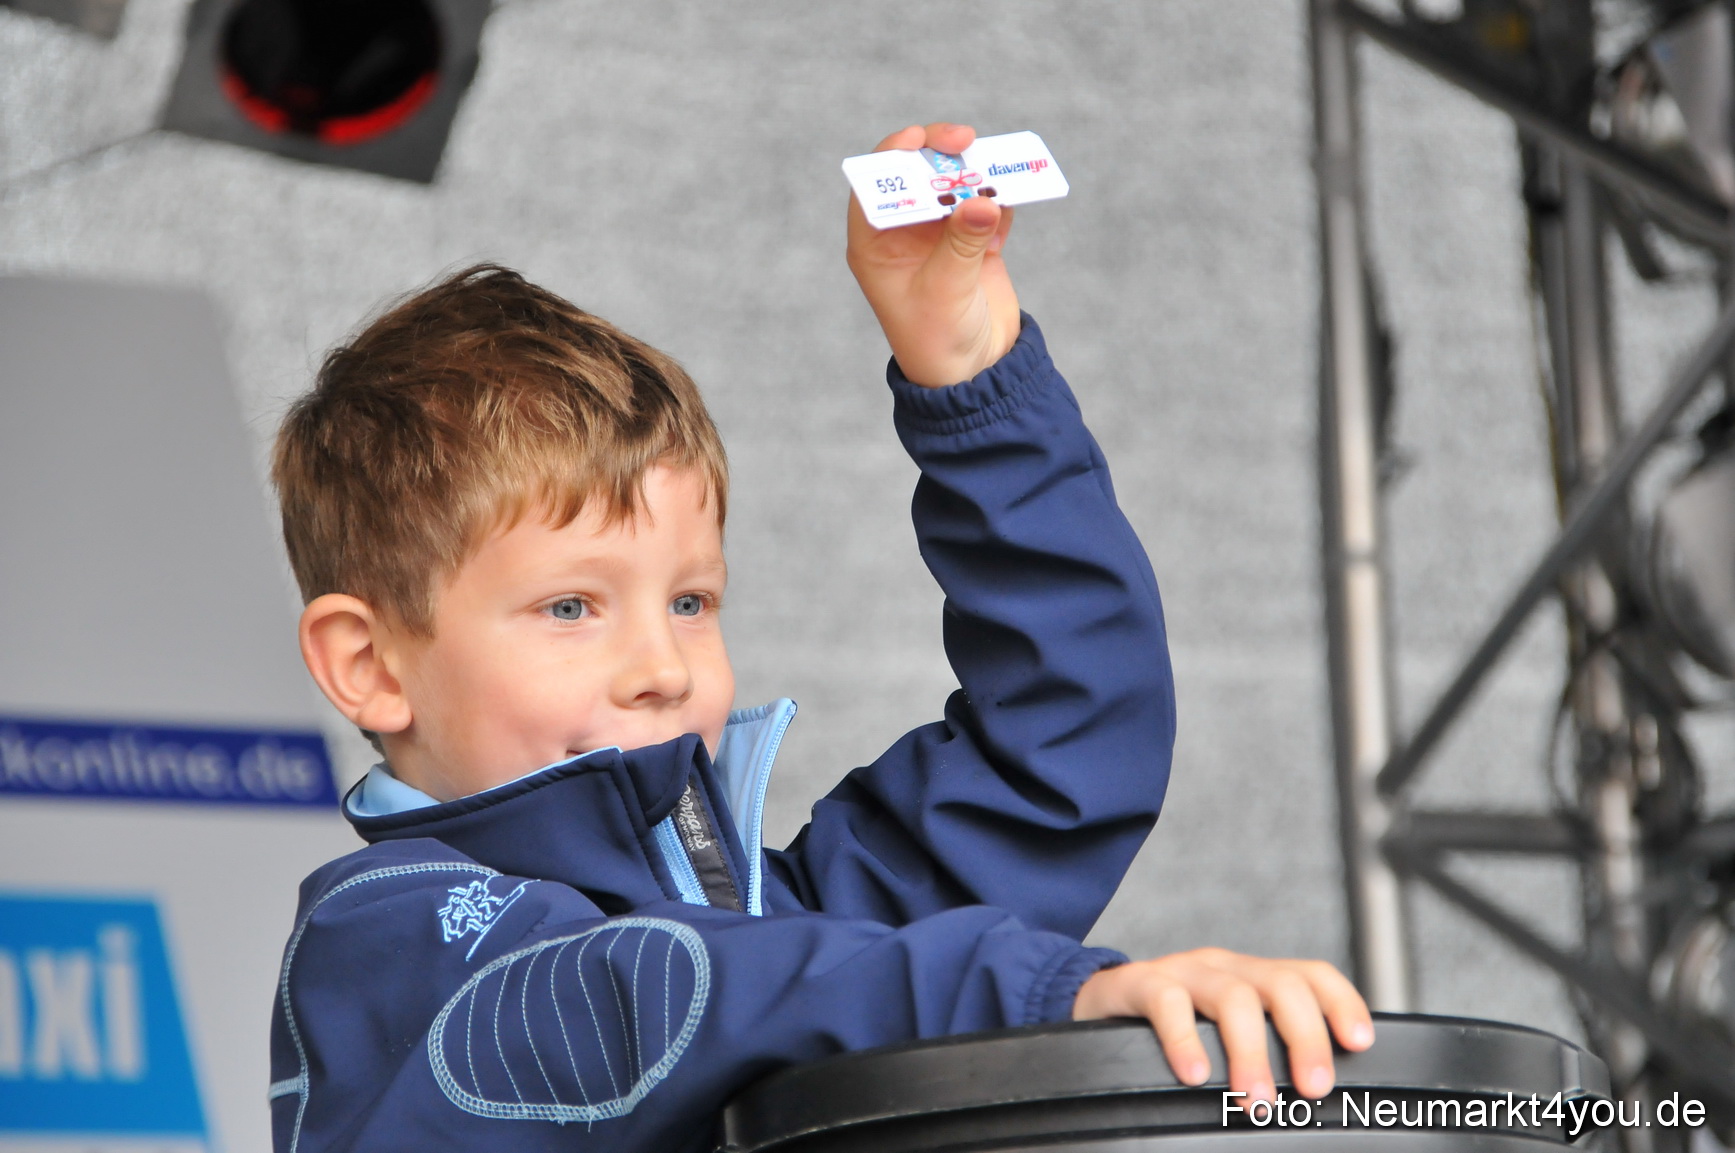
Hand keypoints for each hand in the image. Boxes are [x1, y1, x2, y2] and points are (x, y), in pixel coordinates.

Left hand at [846, 122, 1019, 387]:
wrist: (976, 372)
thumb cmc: (938, 338)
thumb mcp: (946, 289)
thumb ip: (962, 242)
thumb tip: (982, 200)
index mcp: (876, 244)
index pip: (875, 186)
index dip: (894, 155)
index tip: (921, 139)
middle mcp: (905, 234)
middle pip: (918, 175)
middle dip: (941, 156)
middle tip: (966, 142)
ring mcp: (940, 236)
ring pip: (956, 185)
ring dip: (976, 173)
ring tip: (997, 170)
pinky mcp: (974, 242)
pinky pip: (987, 204)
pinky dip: (1000, 199)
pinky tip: (1008, 208)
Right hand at [1072, 948, 1372, 1101]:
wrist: (1094, 1006)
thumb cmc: (1169, 1030)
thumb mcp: (1224, 1035)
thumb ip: (1264, 1052)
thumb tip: (1310, 1101)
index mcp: (1252, 978)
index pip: (1310, 974)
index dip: (1341, 1003)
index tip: (1358, 1044)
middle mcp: (1224, 968)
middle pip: (1281, 984)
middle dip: (1305, 1037)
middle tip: (1312, 1088)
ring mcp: (1182, 972)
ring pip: (1233, 995)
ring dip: (1251, 1051)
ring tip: (1256, 1099)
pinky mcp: (1138, 983)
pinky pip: (1167, 1002)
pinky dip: (1185, 1039)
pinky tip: (1195, 1073)